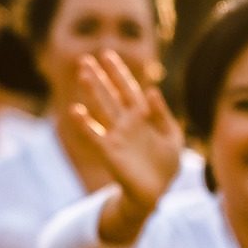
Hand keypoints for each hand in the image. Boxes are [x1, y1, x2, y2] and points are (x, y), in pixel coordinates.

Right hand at [70, 51, 182, 220]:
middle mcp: (126, 122)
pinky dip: (84, 124)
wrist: (157, 192)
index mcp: (143, 116)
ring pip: (102, 108)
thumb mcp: (172, 137)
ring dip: (93, 91)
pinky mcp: (109, 151)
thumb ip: (162, 115)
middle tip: (85, 59)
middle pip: (111, 94)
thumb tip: (152, 90)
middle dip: (100, 77)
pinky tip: (75, 111)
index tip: (107, 55)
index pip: (129, 89)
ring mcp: (116, 135)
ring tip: (83, 73)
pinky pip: (94, 134)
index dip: (119, 73)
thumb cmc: (165, 164)